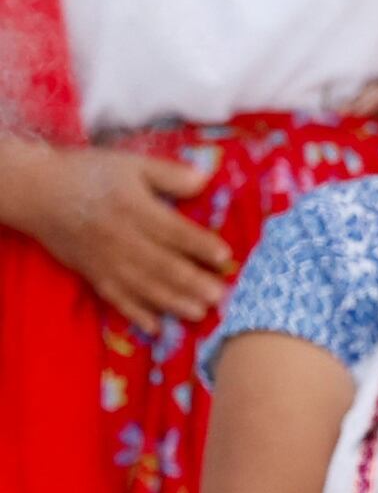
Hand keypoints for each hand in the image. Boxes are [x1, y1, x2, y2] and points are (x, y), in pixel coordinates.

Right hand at [0, 135, 233, 325]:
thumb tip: (205, 181)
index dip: (199, 244)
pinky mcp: (94, 275)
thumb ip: (169, 175)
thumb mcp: (132, 164)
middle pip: (161, 264)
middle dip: (192, 282)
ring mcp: (107, 261)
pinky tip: (156, 327)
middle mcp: (122, 239)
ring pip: (143, 286)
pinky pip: (116, 298)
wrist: (38, 192)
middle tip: (220, 296)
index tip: (224, 257)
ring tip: (200, 313)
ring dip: (172, 302)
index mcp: (135, 210)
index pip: (173, 231)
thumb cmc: (91, 174)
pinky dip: (135, 314)